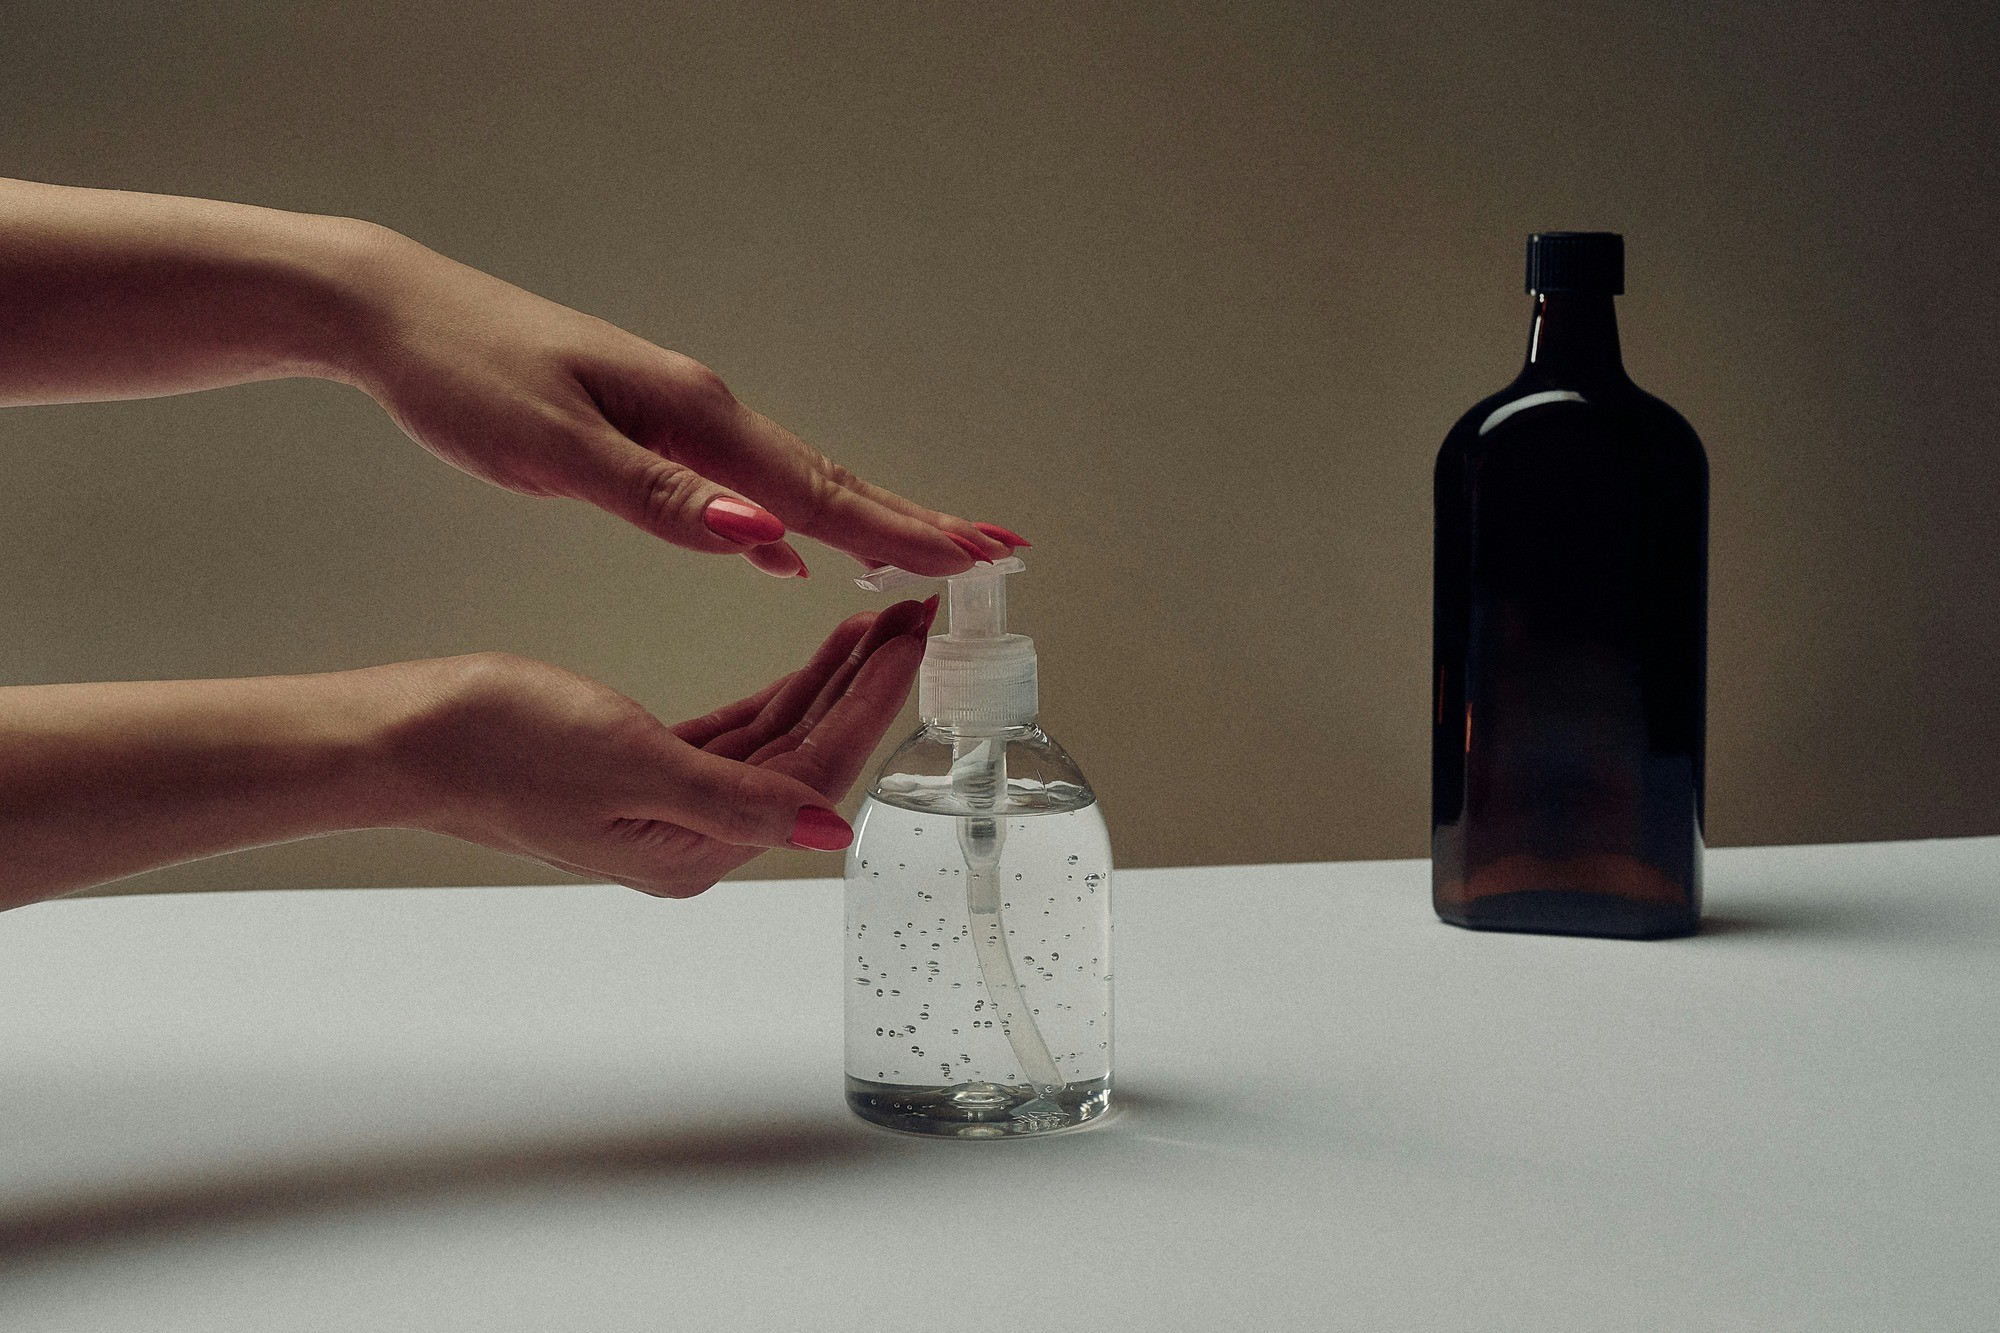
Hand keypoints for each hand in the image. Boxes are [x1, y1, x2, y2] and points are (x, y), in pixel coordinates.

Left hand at [344, 231, 1021, 577]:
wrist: (397, 316)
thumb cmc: (465, 372)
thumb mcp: (554, 448)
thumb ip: (660, 499)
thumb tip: (765, 537)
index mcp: (692, 417)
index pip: (816, 491)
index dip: (899, 531)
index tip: (971, 556)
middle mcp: (700, 413)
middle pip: (827, 481)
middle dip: (911, 520)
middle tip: (990, 550)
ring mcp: (677, 423)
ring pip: (792, 485)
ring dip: (862, 521)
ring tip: (923, 551)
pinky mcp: (645, 436)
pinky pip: (742, 490)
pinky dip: (787, 522)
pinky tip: (794, 553)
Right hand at [389, 599, 934, 895]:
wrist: (410, 736)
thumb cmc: (500, 747)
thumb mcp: (631, 765)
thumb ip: (738, 800)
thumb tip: (830, 829)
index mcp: (694, 849)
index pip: (815, 774)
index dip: (870, 706)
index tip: (910, 644)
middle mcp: (692, 837)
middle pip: (809, 757)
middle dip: (866, 688)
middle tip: (914, 620)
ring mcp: (670, 807)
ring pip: (779, 740)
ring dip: (829, 684)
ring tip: (879, 626)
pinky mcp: (647, 772)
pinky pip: (738, 734)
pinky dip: (779, 694)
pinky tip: (812, 662)